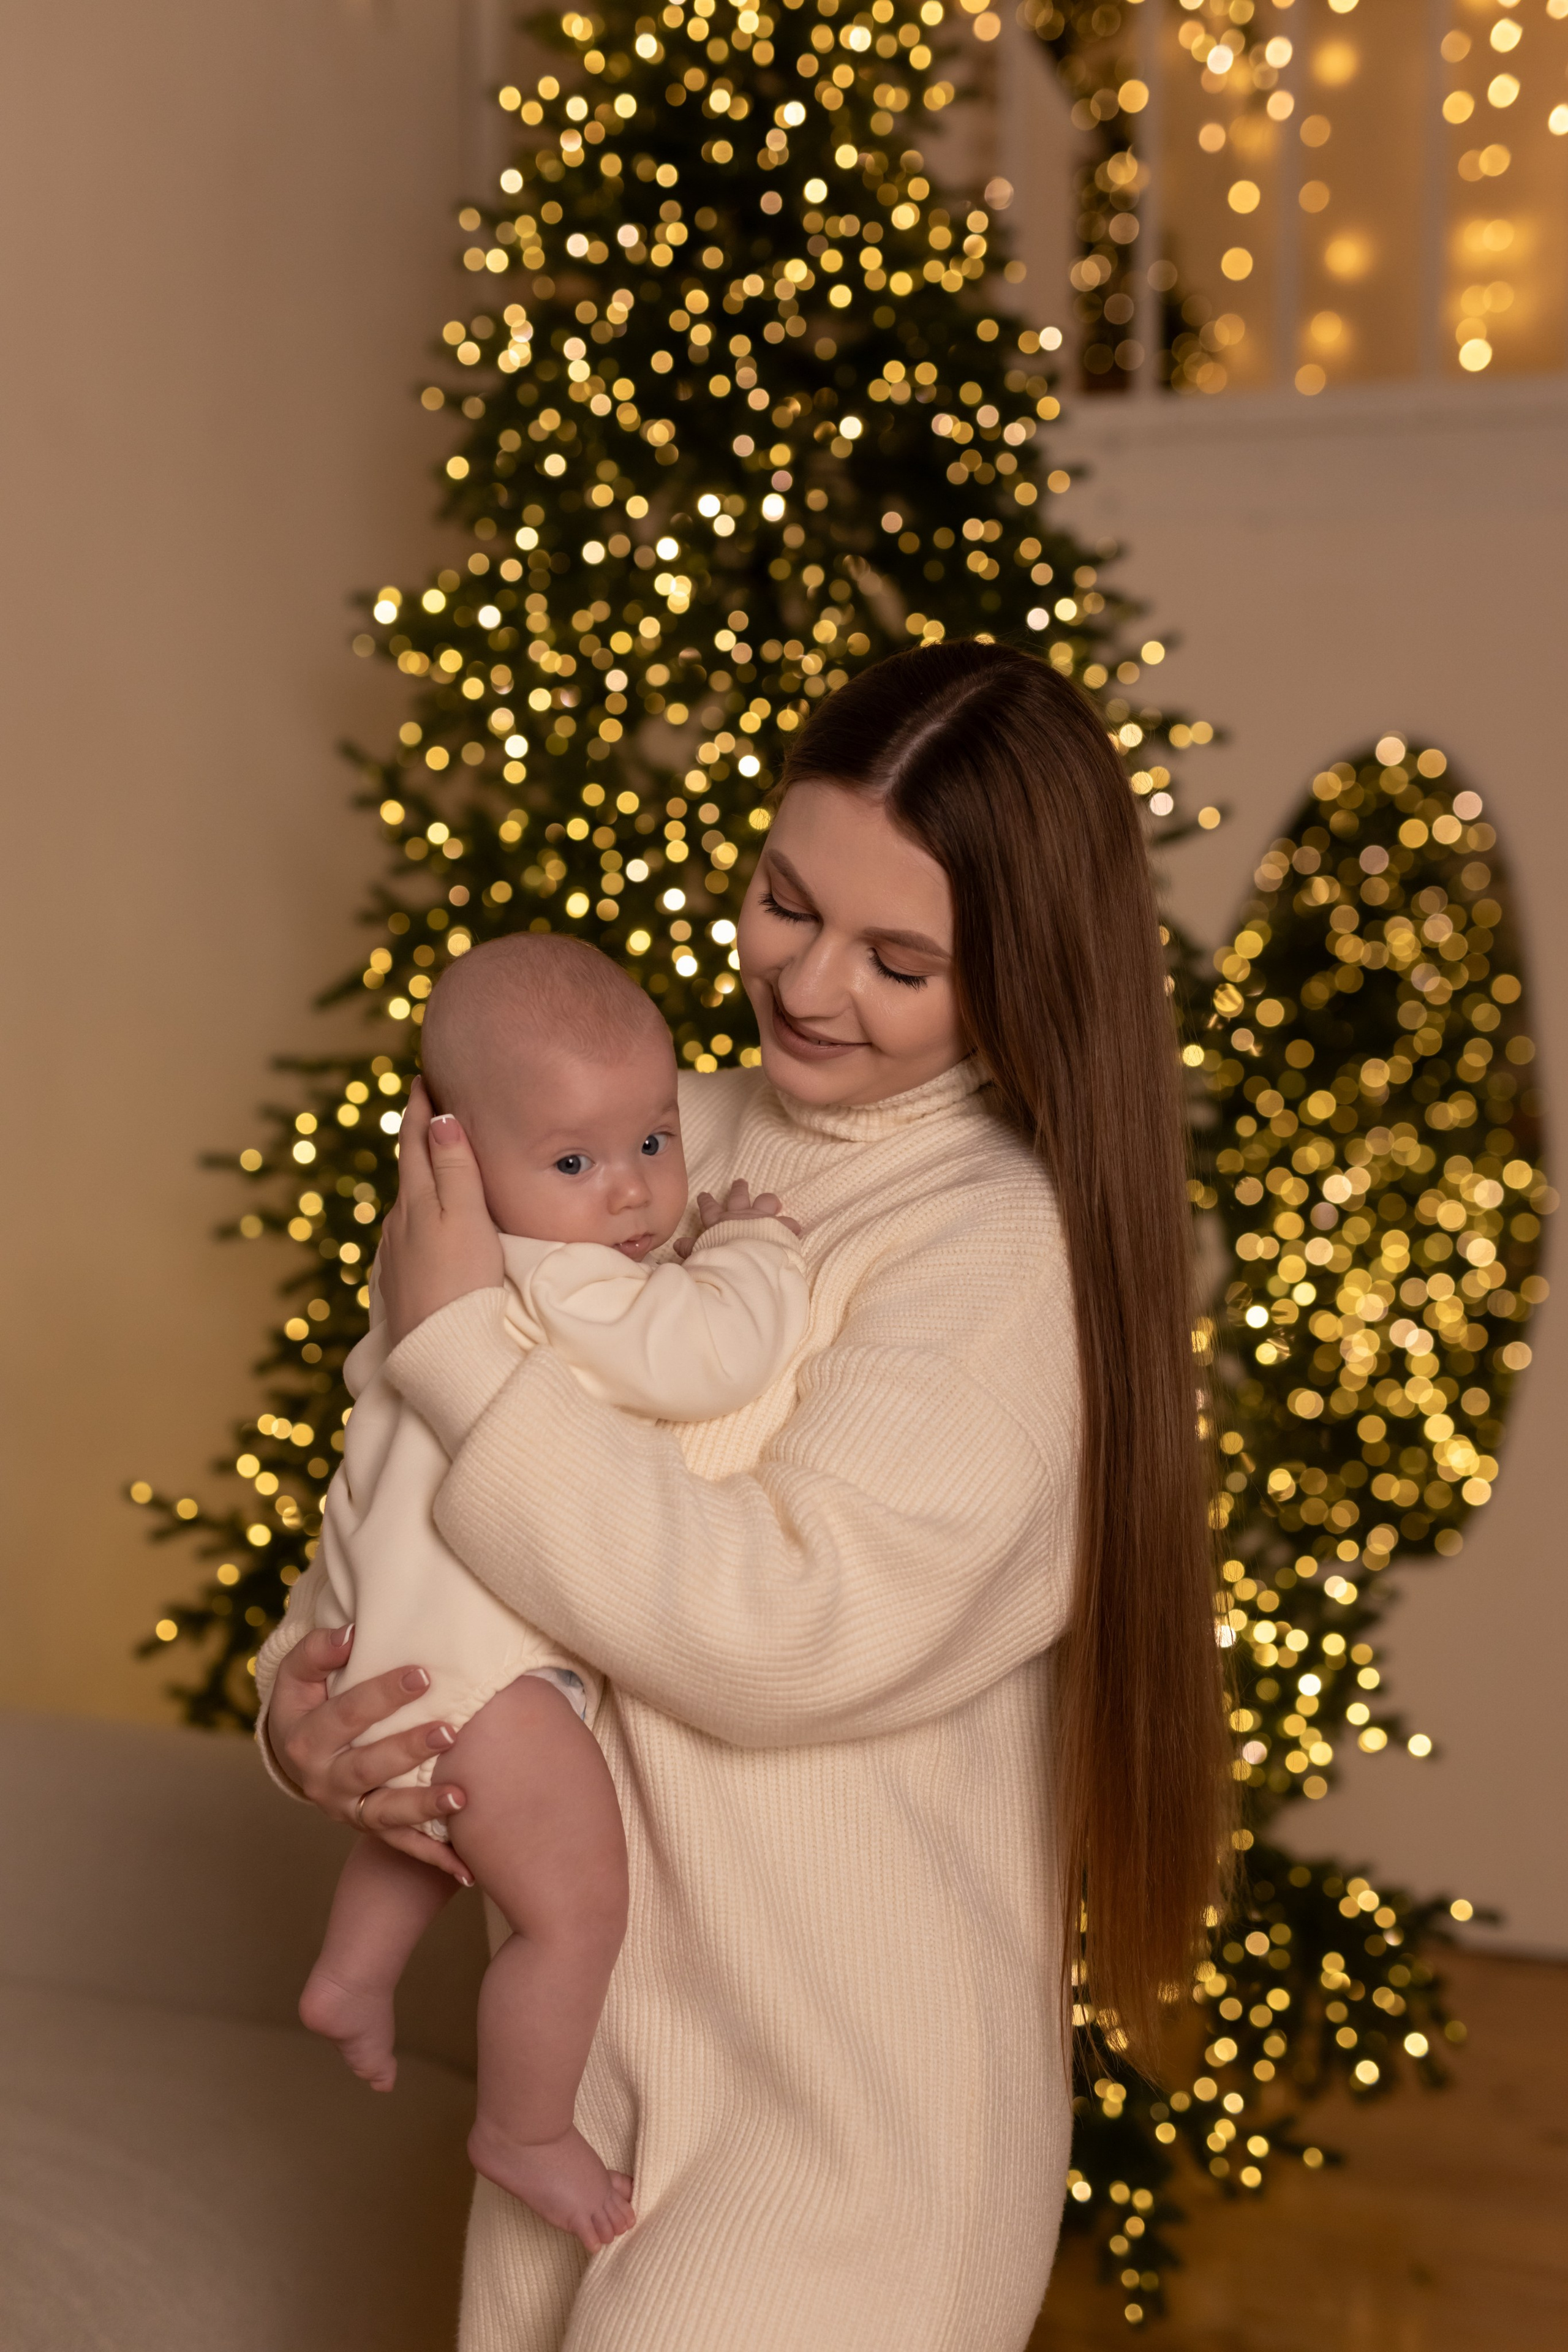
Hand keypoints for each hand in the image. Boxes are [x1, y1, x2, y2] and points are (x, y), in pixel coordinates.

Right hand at [267, 1625, 473, 1882]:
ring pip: (384, 1815)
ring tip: (461, 1798)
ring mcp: (346, 1810)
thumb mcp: (298, 1675)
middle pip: (366, 1767)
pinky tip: (468, 1871)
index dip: (381, 1695)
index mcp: (306, 1738)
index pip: (345, 1714)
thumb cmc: (307, 1701)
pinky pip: (402, 1847)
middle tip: (450, 1731)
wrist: (297, 1754)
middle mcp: (323, 1781)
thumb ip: (318, 1651)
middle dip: (408, 1750)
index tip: (424, 1674)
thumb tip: (349, 1634)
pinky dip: (434, 1860)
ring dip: (423, 1809)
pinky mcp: (368, 1828)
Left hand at [378, 1077, 503, 1346]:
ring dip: (420, 1173)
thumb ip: (453, 1169)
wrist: (439, 1349)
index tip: (425, 1077)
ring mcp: (396, 1253)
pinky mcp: (401, 1280)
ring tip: (434, 1157)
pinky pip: (409, 1230)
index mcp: (415, 1200)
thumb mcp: (464, 1217)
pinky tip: (425, 1220)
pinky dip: (420, 1210)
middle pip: (409, 1168)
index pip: (416, 1143)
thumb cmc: (461, 1282)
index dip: (422, 1109)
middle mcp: (398, 1222)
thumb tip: (440, 1118)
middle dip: (419, 1135)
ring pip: (408, 1200)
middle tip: (429, 1104)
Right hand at [672, 1177, 802, 1259]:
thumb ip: (690, 1249)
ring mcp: (760, 1218)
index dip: (706, 1201)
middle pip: (738, 1198)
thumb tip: (677, 1246)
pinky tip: (796, 1227)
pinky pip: (787, 1223)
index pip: (709, 1208)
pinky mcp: (778, 1227)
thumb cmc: (719, 1257)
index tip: (704, 1195)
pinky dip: (791, 1226)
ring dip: (768, 1201)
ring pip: (765, 1202)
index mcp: (718, 1222)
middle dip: (739, 1189)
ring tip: (773, 1200)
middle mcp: (739, 1215)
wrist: (744, 1259)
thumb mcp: (700, 1253)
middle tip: (740, 1181)